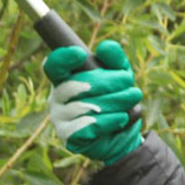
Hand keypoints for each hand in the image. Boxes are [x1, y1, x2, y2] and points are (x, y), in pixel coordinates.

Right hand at [42, 41, 142, 164]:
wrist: (123, 134)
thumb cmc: (118, 99)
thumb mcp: (121, 75)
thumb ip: (115, 59)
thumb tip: (105, 47)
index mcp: (65, 78)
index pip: (54, 65)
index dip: (63, 58)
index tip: (81, 54)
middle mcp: (57, 97)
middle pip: (78, 84)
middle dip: (110, 83)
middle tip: (130, 84)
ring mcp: (59, 117)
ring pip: (86, 106)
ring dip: (115, 103)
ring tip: (127, 104)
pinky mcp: (68, 136)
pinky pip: (88, 125)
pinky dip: (109, 121)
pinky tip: (120, 118)